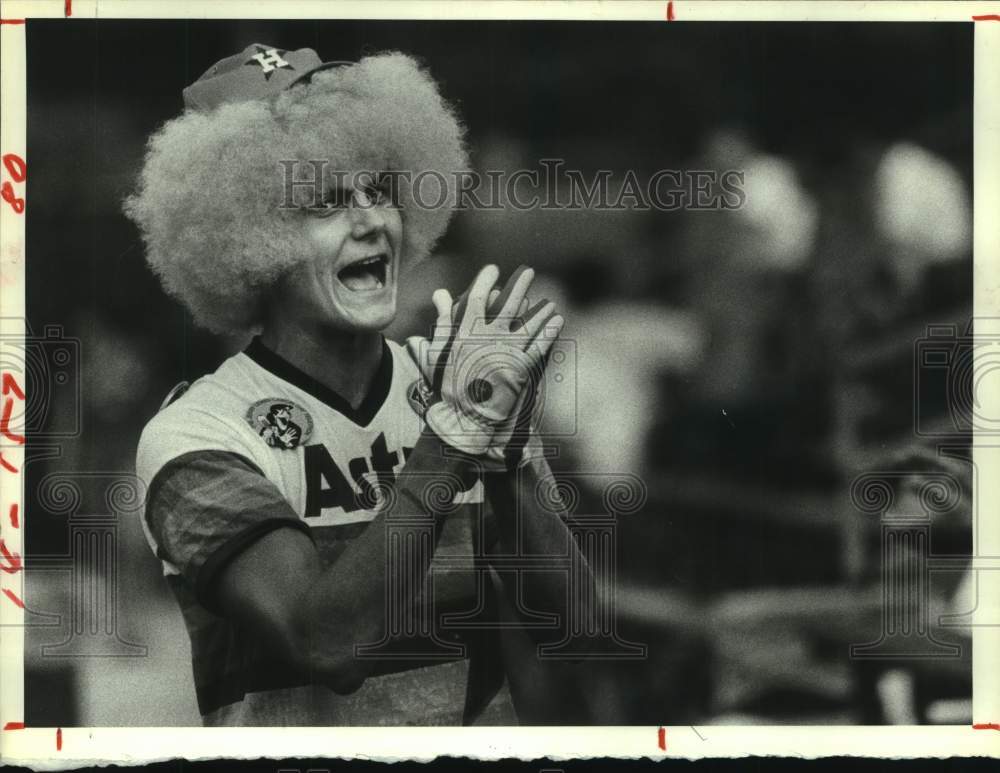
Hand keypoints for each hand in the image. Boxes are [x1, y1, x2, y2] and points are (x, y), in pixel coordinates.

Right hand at [406, 265, 562, 454]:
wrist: (466, 417)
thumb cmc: (450, 386)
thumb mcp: (440, 350)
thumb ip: (444, 319)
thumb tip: (441, 293)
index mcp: (466, 330)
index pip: (477, 297)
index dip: (485, 280)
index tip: (492, 269)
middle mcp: (489, 336)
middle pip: (509, 303)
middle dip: (520, 285)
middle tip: (529, 272)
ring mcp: (508, 350)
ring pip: (529, 322)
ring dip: (541, 310)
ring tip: (550, 301)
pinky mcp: (522, 366)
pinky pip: (541, 344)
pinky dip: (551, 331)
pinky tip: (558, 320)